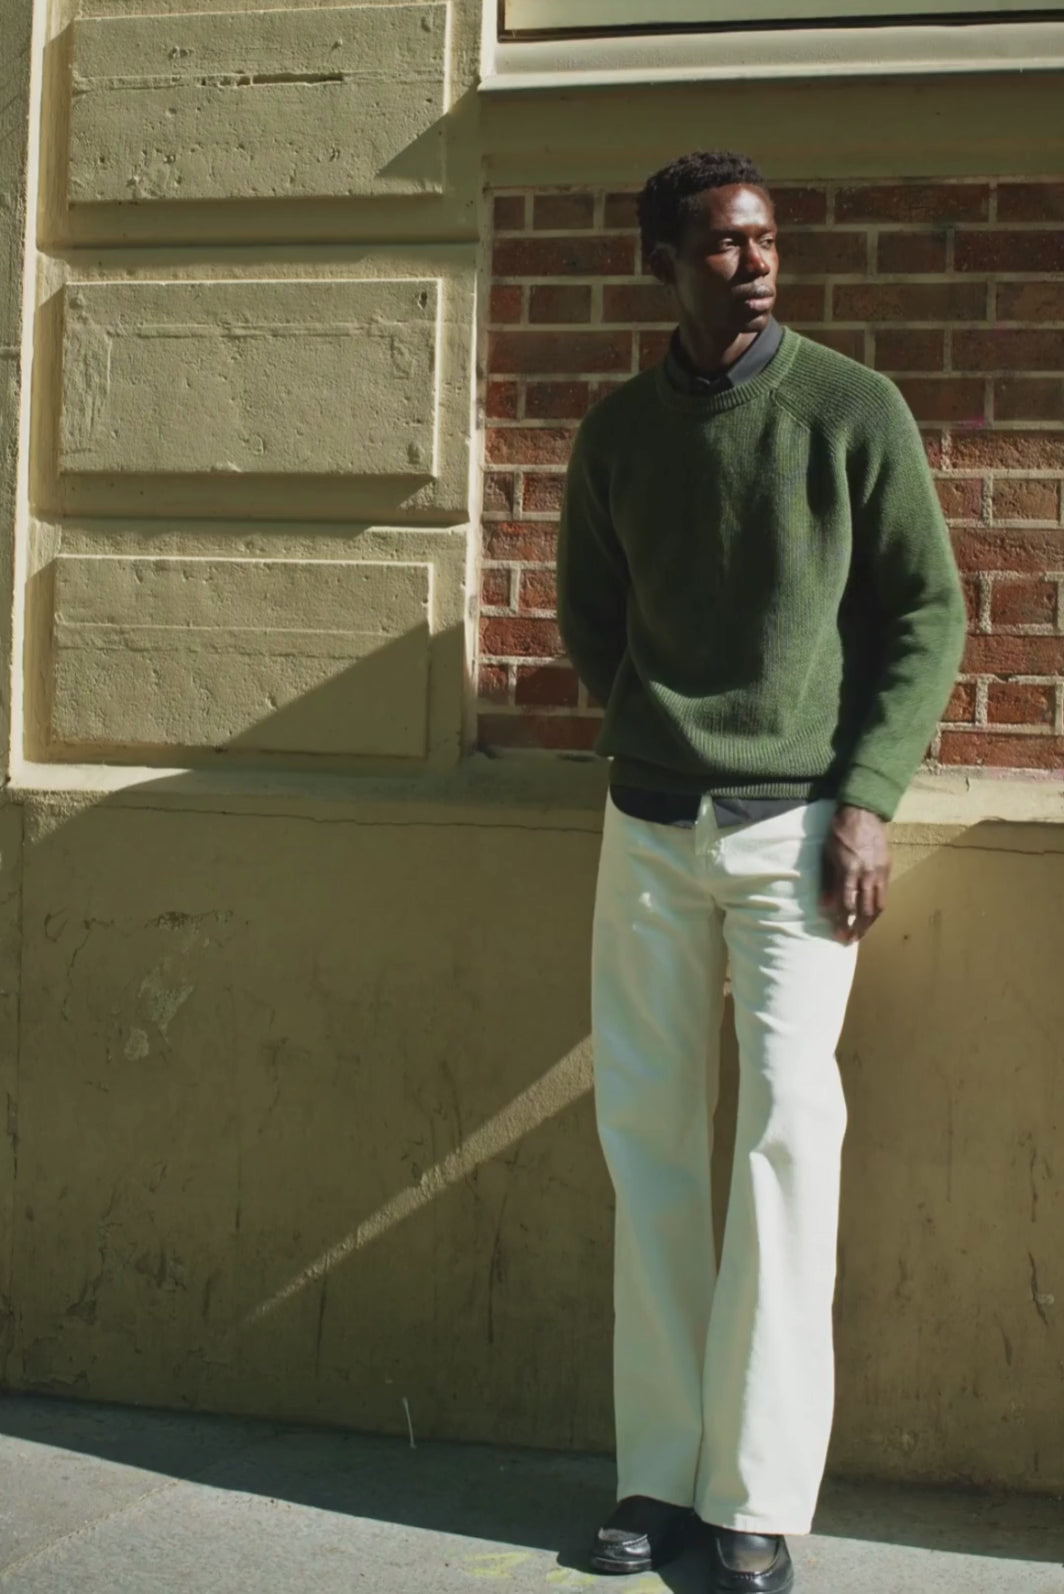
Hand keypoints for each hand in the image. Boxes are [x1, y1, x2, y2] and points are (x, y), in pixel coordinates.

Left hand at [820, 805, 890, 943]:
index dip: (841, 921)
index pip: (846, 903)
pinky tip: (870, 916)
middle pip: (865, 909)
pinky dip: (877, 909)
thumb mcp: (827, 854)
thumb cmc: (839, 832)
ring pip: (878, 905)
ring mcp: (879, 872)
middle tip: (849, 939)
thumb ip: (827, 881)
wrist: (862, 812)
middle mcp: (867, 874)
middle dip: (857, 928)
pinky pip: (884, 894)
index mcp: (849, 870)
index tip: (836, 932)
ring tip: (861, 932)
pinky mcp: (887, 868)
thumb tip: (824, 906)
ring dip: (869, 923)